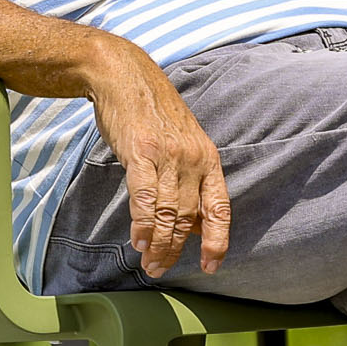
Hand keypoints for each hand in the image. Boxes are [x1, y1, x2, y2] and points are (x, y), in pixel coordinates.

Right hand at [80, 38, 232, 275]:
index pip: (220, 207)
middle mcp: (193, 158)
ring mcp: (168, 155)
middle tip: (161, 269)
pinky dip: (143, 224)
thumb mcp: (183, 144)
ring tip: (150, 263)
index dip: (217, 239)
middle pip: (189, 216)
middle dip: (177, 249)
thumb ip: (188, 180)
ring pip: (168, 212)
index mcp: (208, 158)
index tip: (213, 264)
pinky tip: (139, 241)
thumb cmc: (153, 113)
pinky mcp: (141, 152)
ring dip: (159, 244)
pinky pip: (145, 197)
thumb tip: (191, 222)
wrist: (126, 76)